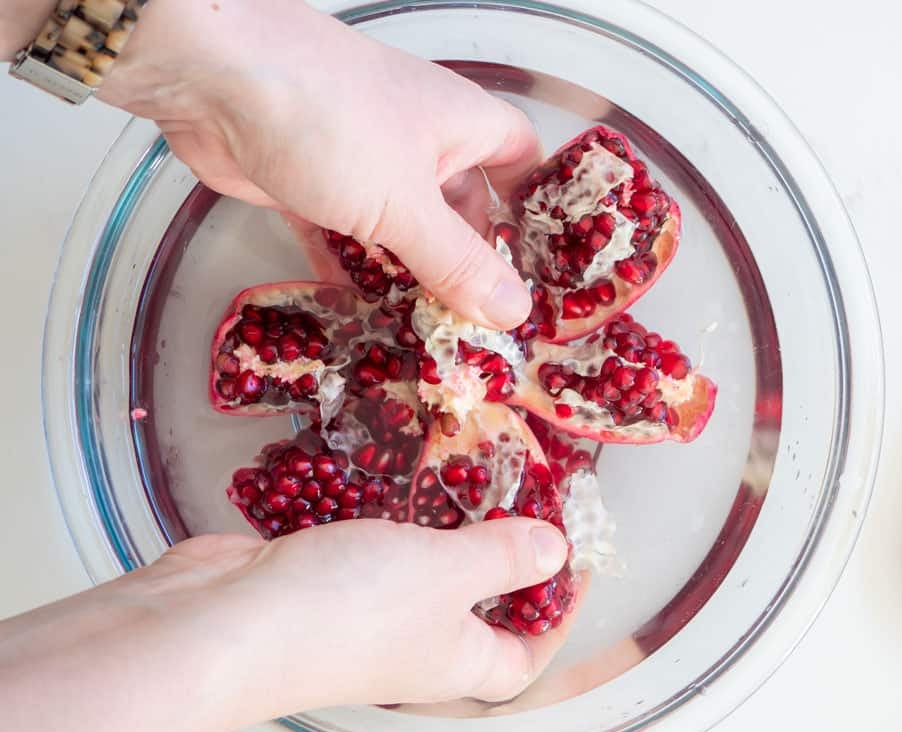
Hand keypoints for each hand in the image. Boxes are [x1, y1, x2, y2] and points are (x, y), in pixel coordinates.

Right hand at [0, 517, 572, 731]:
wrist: (219, 624)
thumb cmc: (347, 612)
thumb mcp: (448, 572)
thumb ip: (504, 557)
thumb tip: (555, 553)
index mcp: (456, 660)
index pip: (527, 654)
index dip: (560, 615)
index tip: (577, 561)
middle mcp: (413, 644)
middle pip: (475, 604)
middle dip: (502, 552)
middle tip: (524, 493)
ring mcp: (363, 611)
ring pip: (418, 567)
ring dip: (443, 523)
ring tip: (470, 469)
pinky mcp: (319, 576)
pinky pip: (366, 541)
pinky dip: (383, 508)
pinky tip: (394, 470)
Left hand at [98, 0, 537, 329]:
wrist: (212, 77)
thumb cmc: (331, 122)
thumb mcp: (407, 205)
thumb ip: (458, 264)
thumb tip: (514, 315)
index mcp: (459, 126)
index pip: (519, 158)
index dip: (533, 205)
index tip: (540, 265)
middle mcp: (417, 142)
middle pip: (460, 207)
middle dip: (469, 262)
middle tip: (482, 325)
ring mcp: (361, 164)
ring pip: (401, 229)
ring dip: (411, 276)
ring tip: (430, 336)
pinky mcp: (309, 186)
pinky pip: (344, 238)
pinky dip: (352, 272)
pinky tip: (363, 316)